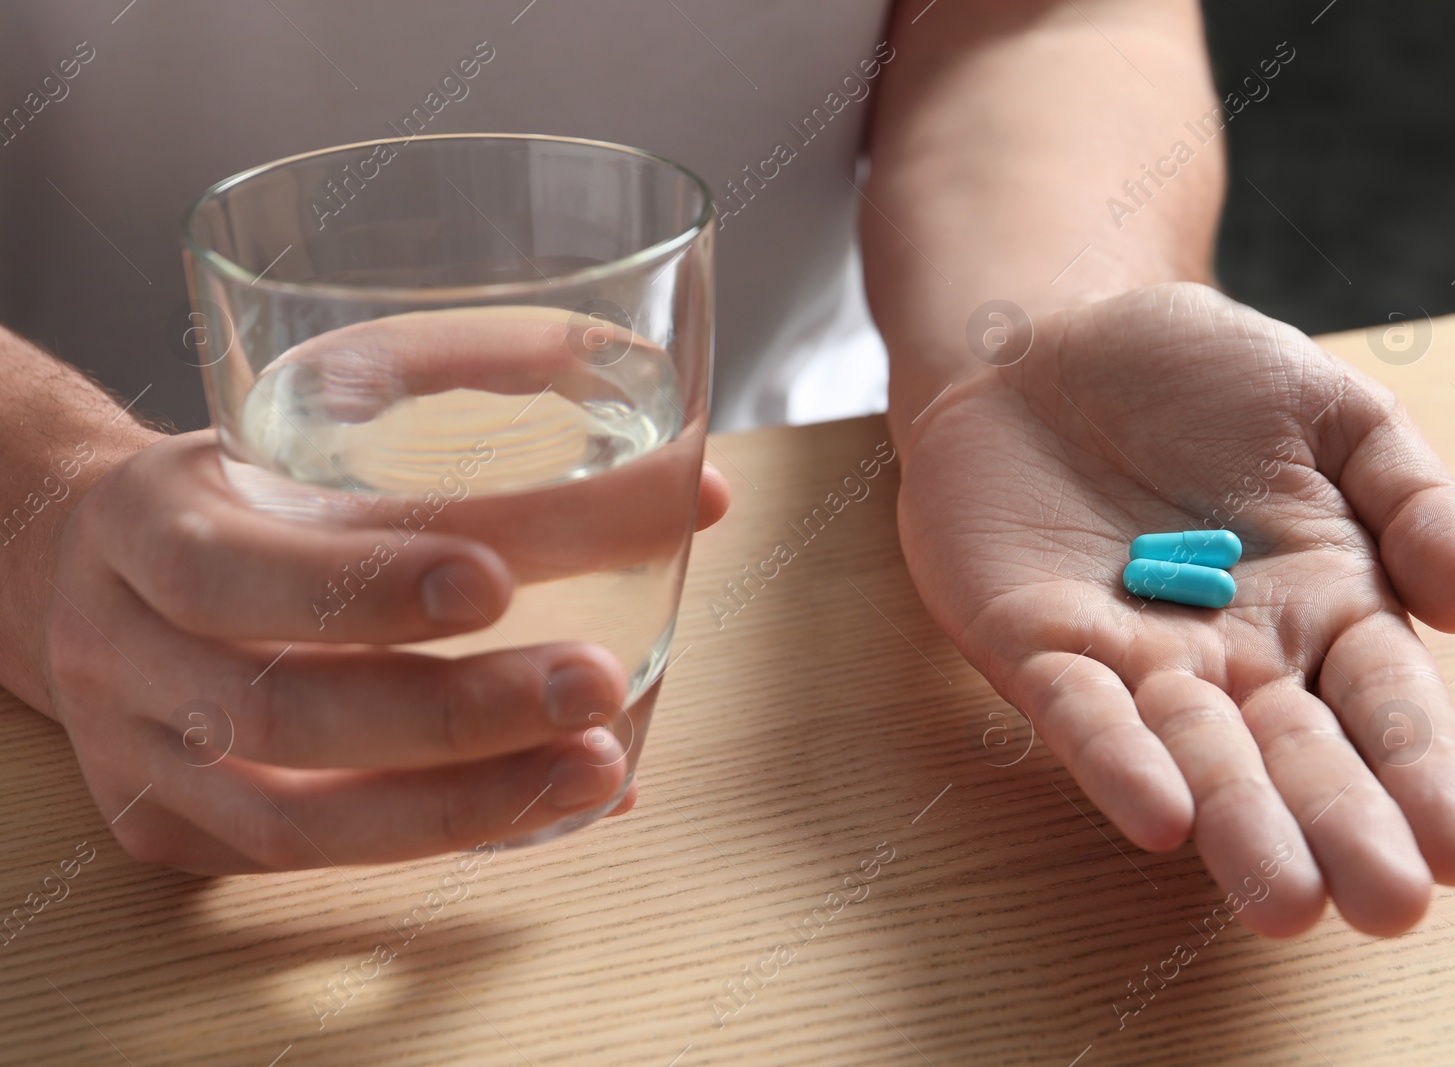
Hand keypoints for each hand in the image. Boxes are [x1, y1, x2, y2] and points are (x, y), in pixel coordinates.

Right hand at [39, 429, 728, 873]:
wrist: (93, 570)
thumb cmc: (245, 486)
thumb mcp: (304, 405)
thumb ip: (462, 390)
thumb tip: (689, 476)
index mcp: (149, 521)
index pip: (255, 560)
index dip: (374, 578)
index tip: (505, 573)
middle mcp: (125, 650)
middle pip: (280, 706)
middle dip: (454, 708)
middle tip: (593, 681)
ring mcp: (139, 758)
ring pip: (297, 819)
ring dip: (466, 800)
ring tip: (598, 763)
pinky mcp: (172, 830)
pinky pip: (311, 858)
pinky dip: (439, 837)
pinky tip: (546, 805)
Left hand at [896, 282, 1454, 936]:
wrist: (1042, 347)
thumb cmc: (1195, 379)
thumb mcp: (1333, 408)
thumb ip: (1412, 492)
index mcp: (1325, 603)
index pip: (1387, 702)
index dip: (1424, 771)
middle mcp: (1236, 654)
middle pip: (1297, 751)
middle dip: (1340, 826)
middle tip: (1385, 905)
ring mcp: (1135, 658)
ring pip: (1194, 753)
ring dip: (1237, 823)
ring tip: (1285, 902)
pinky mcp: (1037, 646)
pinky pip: (1079, 711)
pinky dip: (1116, 761)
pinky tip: (1159, 816)